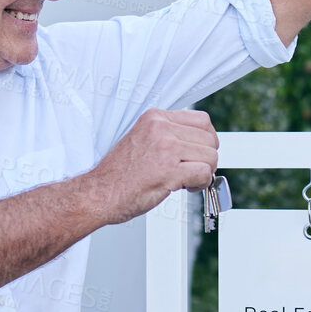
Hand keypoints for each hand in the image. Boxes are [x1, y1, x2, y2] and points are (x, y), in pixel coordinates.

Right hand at [82, 108, 219, 225]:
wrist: (99, 193)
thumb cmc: (119, 173)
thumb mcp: (143, 139)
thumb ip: (168, 134)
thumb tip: (197, 141)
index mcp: (155, 118)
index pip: (202, 120)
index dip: (205, 140)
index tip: (197, 153)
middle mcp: (161, 128)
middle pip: (209, 139)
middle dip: (206, 158)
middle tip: (192, 169)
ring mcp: (165, 147)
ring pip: (210, 156)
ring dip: (204, 172)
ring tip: (187, 179)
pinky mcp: (169, 170)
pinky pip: (204, 173)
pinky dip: (201, 184)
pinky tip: (187, 186)